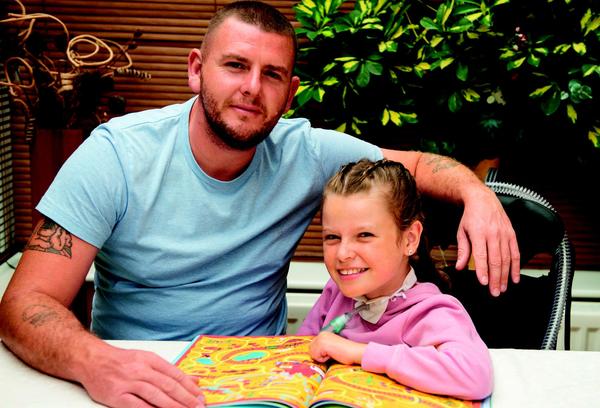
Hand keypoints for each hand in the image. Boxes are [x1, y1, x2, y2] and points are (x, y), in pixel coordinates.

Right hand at [79, 344, 203, 407]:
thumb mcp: (147, 359)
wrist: (92, 360)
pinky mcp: (117, 395)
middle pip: (169, 386)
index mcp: (151, 360)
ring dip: (173, 406)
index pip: (176, 375)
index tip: (201, 396)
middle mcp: (141, 370)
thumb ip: (169, 370)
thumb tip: (193, 379)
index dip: (190, 387)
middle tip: (198, 407)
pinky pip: (137, 406)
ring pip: (156, 396)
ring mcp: (129, 383)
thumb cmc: (121, 361)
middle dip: (186, 398)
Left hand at [309, 332, 365, 364]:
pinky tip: (332, 355)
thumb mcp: (330, 346)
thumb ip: (322, 346)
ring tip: (331, 354)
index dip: (318, 353)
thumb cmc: (345, 351)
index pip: (312, 345)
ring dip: (321, 358)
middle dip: (319, 355)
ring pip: (312, 354)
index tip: (328, 353)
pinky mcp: (322, 345)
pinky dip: (324, 360)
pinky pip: (317, 357)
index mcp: (323, 333)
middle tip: (330, 354)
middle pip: (310, 349)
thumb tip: (312, 352)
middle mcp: (321, 334)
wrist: (354, 351)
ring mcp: (321, 339)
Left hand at [456, 188, 519, 296]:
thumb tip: (460, 267)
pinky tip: (514, 278)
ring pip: (507, 258)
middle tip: (494, 292)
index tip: (483, 283)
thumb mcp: (461, 232)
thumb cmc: (470, 218)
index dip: (483, 270)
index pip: (481, 255)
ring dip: (505, 275)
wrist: (483, 200)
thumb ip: (462, 250)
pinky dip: (516, 267)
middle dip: (495, 278)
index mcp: (478, 233)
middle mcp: (493, 234)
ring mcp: (504, 234)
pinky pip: (516, 253)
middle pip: (496, 260)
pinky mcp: (512, 234)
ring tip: (502, 289)